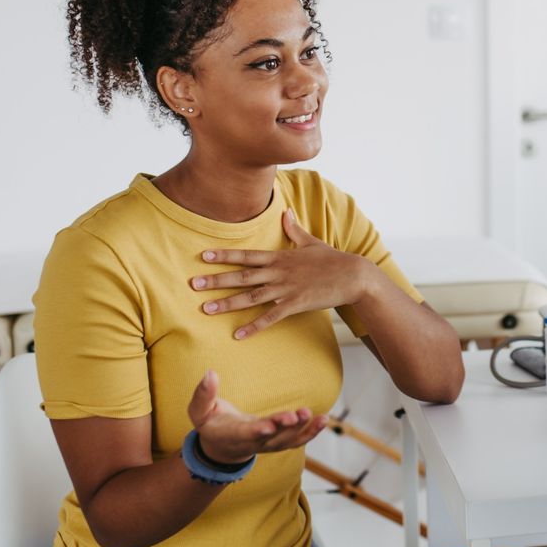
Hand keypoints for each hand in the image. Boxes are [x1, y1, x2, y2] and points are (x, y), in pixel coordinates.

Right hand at [186, 369, 327, 463]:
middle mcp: (252, 442)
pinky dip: (310, 432)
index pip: (246, 433)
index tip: (268, 426)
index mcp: (232, 435)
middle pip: (271, 438)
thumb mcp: (199, 411)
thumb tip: (210, 373)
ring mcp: (267, 444)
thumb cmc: (210, 424)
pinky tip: (323, 420)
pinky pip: (296, 441)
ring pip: (287, 441)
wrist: (221, 447)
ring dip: (303, 430)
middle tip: (296, 416)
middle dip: (284, 428)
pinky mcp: (278, 442)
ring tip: (318, 417)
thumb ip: (203, 394)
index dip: (258, 430)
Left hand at [189, 208, 373, 339]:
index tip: (203, 256)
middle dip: (216, 280)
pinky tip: (238, 334)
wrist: (353, 276)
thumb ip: (294, 230)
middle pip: (242, 276)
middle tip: (193, 284)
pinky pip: (271, 317)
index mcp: (280, 257)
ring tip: (206, 309)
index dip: (224, 255)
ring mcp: (286, 289)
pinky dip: (254, 326)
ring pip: (251, 297)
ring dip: (228, 303)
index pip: (246, 256)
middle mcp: (279, 272)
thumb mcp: (312, 242)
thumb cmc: (333, 259)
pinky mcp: (295, 305)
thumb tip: (285, 212)